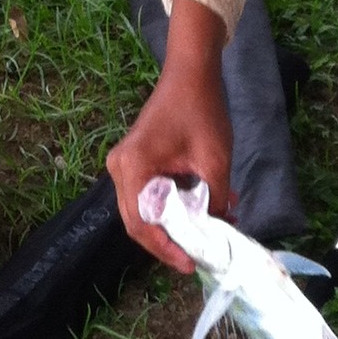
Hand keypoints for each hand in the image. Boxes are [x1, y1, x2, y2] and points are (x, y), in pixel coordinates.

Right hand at [107, 0, 233, 274]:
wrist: (192, 74)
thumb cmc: (201, 110)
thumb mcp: (214, 161)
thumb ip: (213, 200)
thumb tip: (217, 231)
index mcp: (133, 167)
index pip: (143, 223)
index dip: (166, 249)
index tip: (191, 264)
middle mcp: (120, 169)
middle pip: (138, 222)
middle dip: (169, 243)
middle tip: (196, 259)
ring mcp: (125, 166)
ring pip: (144, 212)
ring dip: (173, 227)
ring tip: (203, 239)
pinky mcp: (135, 163)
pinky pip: (149, 196)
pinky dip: (172, 209)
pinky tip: (200, 214)